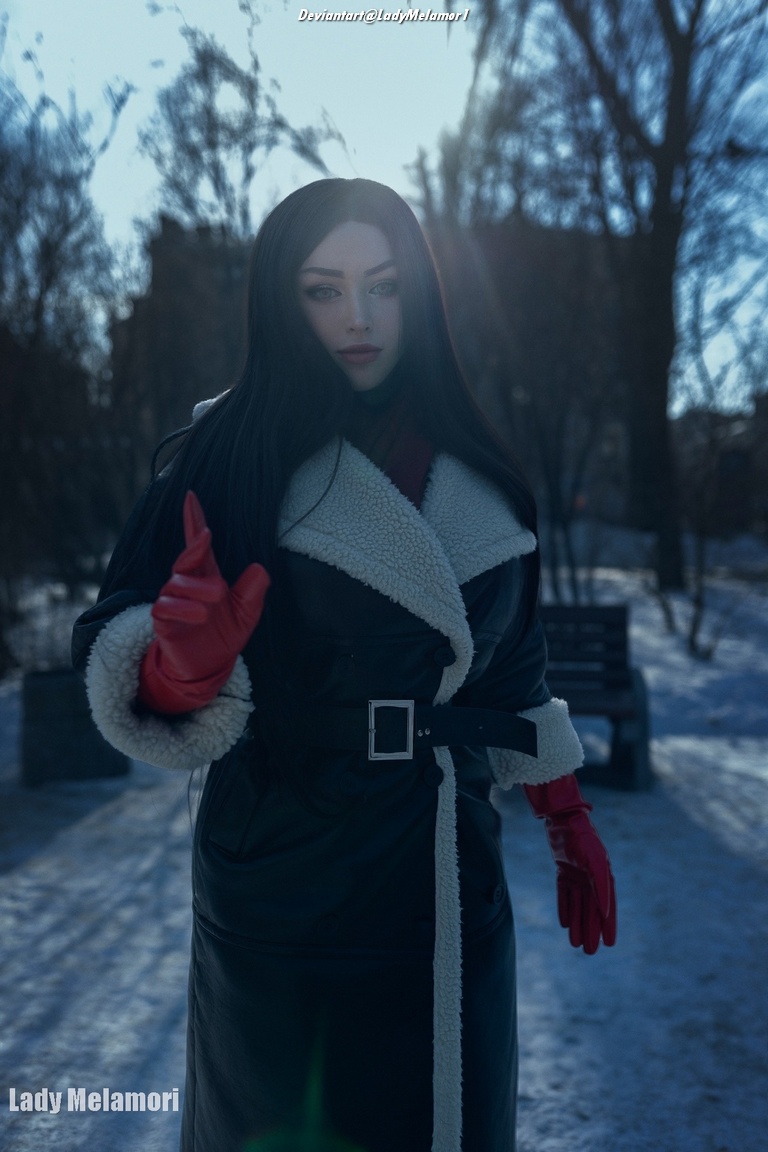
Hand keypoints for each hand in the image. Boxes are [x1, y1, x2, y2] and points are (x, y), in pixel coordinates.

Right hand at [137, 491, 269, 713]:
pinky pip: (165, 609)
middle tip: (216, 564)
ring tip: (217, 600)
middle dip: (195, 552)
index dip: (193, 520)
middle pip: (184, 559)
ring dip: (195, 589)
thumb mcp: (247, 614)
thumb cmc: (224, 635)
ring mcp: (173, 603)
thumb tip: (260, 569)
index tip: (192, 496)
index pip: (197, 545)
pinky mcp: (163, 623)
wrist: (208, 668)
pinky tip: (200, 615)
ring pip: (174, 583)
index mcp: (206, 577)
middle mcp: (186, 585)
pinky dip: (183, 609)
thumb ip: (253, 593)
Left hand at [523, 775, 616, 953]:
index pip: (606, 907)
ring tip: (576, 944)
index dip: (608, 926)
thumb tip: (605, 912)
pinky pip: (564, 894)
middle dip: (591, 930)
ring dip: (577, 923)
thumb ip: (601, 885)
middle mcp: (591, 878)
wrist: (562, 819)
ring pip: (578, 905)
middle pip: (591, 909)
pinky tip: (564, 924)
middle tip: (590, 952)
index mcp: (603, 876)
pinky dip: (565, 908)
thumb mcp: (593, 862)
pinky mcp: (563, 870)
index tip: (609, 944)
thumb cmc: (582, 839)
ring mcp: (577, 874)